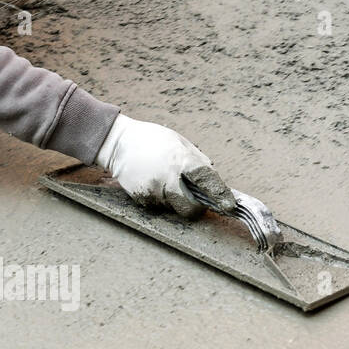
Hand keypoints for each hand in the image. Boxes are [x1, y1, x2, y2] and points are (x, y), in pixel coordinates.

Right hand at [95, 114, 232, 216]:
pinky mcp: (141, 199)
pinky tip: (154, 182)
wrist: (118, 144)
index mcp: (179, 159)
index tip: (230, 205)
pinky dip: (162, 199)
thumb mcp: (179, 142)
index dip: (220, 193)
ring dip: (176, 200)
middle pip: (190, 207)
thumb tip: (213, 178)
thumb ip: (197, 160)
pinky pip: (159, 206)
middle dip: (196, 207)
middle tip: (196, 200)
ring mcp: (152, 191)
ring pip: (174, 208)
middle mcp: (166, 178)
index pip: (206, 180)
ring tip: (167, 181)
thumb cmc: (152, 140)